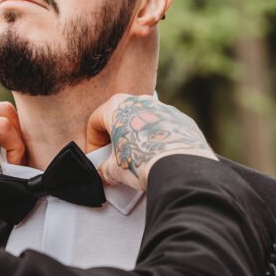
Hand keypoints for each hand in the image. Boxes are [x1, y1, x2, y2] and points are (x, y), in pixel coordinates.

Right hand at [86, 94, 215, 190]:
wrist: (179, 167)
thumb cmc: (141, 162)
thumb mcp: (114, 170)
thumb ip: (105, 170)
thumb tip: (104, 174)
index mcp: (116, 107)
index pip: (95, 121)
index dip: (93, 142)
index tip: (98, 158)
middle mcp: (139, 101)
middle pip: (121, 117)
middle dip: (117, 137)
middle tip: (117, 158)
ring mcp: (163, 108)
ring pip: (144, 120)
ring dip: (138, 137)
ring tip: (140, 158)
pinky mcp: (181, 119)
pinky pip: (164, 127)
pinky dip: (159, 139)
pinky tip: (159, 157)